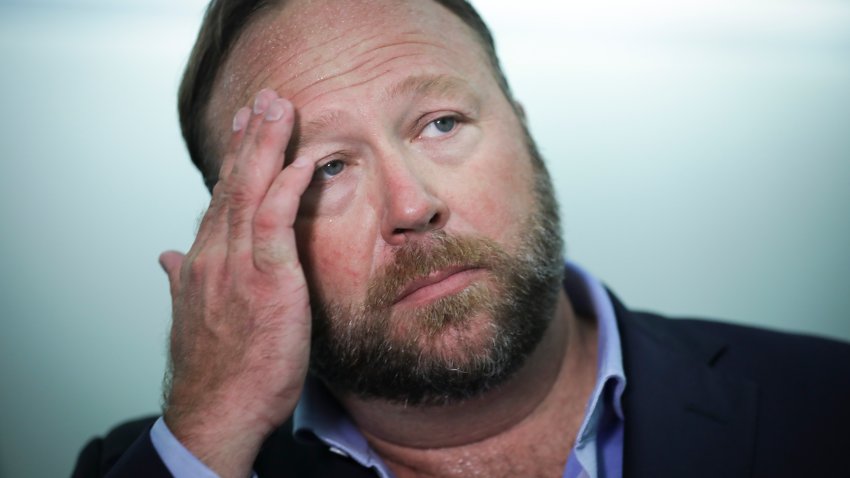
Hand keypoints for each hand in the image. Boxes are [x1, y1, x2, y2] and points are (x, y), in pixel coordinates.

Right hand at [158, 89, 314, 477]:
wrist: (217, 411)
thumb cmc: (217, 369)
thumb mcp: (195, 317)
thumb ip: (182, 281)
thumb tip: (166, 257)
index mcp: (204, 262)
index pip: (221, 199)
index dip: (234, 161)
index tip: (245, 129)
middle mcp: (216, 256)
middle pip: (233, 185)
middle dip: (249, 138)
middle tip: (264, 100)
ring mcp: (238, 266)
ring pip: (250, 193)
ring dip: (265, 147)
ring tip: (279, 109)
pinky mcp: (267, 281)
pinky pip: (275, 224)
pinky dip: (286, 189)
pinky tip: (299, 162)